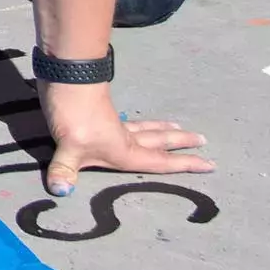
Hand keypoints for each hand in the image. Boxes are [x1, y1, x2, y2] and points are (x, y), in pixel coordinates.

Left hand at [38, 81, 213, 196]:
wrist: (66, 78)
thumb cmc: (74, 116)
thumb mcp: (68, 147)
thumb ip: (64, 171)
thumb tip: (60, 191)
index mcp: (125, 151)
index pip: (161, 162)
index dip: (185, 165)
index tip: (209, 164)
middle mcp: (124, 138)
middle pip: (159, 141)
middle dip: (180, 142)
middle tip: (203, 140)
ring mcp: (113, 124)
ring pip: (146, 128)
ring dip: (163, 129)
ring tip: (178, 126)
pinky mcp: (101, 113)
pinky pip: (129, 122)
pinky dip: (139, 124)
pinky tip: (132, 122)